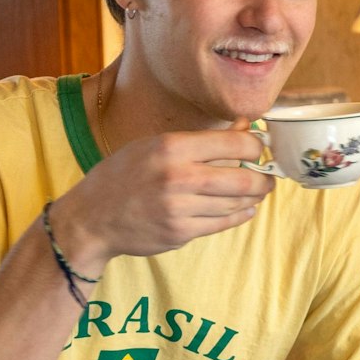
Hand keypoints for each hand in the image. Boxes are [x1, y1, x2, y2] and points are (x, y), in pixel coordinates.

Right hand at [48, 129, 274, 274]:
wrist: (91, 218)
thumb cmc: (124, 176)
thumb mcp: (154, 146)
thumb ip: (200, 140)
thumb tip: (245, 126)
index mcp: (171, 148)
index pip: (235, 143)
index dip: (256, 146)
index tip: (260, 148)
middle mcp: (177, 177)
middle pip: (242, 179)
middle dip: (264, 179)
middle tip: (268, 178)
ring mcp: (179, 209)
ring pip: (235, 203)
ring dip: (252, 198)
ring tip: (256, 192)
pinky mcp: (180, 233)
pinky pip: (222, 223)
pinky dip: (239, 215)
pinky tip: (244, 209)